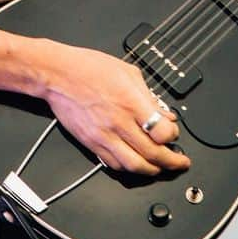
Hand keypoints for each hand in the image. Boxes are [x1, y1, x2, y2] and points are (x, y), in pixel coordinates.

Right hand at [38, 41, 189, 175]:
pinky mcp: (91, 143)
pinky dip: (129, 168)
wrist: (57, 75)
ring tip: (161, 168)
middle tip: (180, 162)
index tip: (174, 133)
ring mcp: (103, 136)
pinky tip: (136, 164)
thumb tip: (165, 114)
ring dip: (152, 171)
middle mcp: (118, 122)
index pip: (161, 131)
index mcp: (130, 101)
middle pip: (152, 154)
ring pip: (134, 166)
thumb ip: (149, 95)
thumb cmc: (90, 67)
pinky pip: (114, 164)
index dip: (172, 135)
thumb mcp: (128, 72)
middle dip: (171, 162)